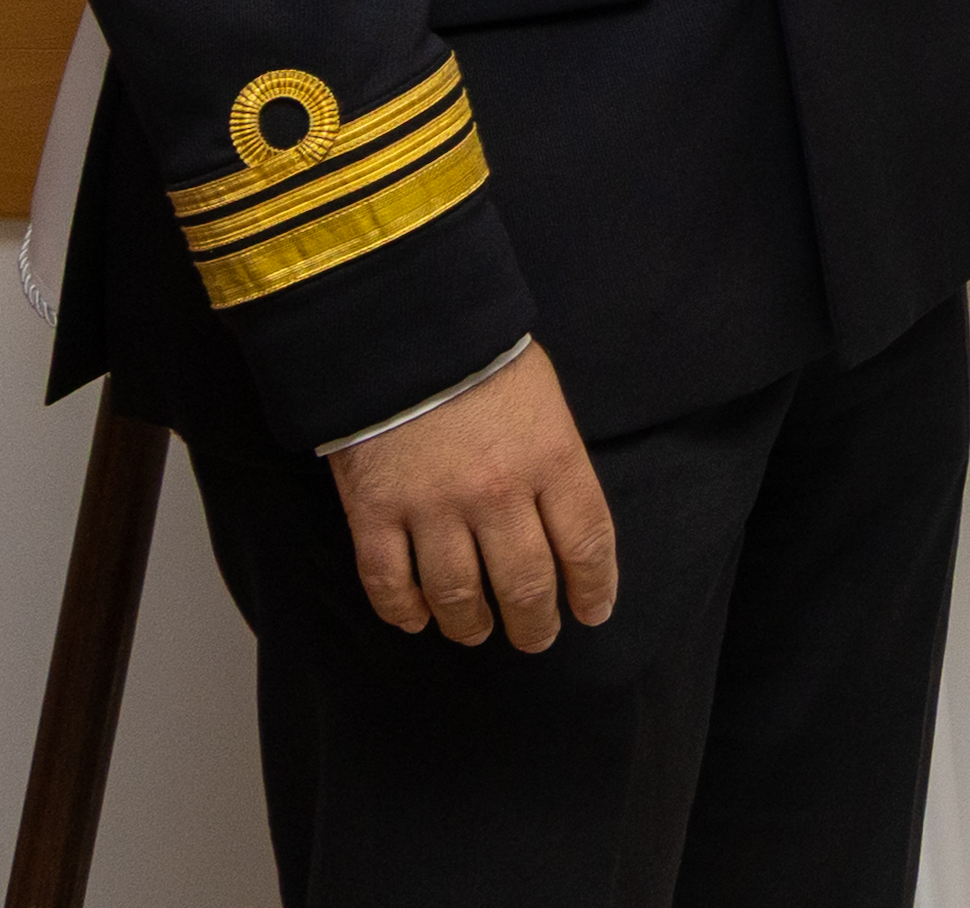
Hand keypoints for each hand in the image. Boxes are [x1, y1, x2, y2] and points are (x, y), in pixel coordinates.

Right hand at [331, 342, 612, 650]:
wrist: (401, 330)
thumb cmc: (482, 359)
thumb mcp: (546, 400)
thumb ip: (555, 461)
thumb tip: (563, 521)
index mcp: (552, 458)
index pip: (587, 542)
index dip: (594, 586)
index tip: (593, 612)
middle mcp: (499, 493)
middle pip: (526, 584)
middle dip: (536, 624)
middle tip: (537, 640)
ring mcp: (434, 508)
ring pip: (459, 596)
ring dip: (472, 626)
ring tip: (478, 633)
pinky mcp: (375, 514)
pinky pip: (389, 584)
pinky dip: (404, 611)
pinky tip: (418, 619)